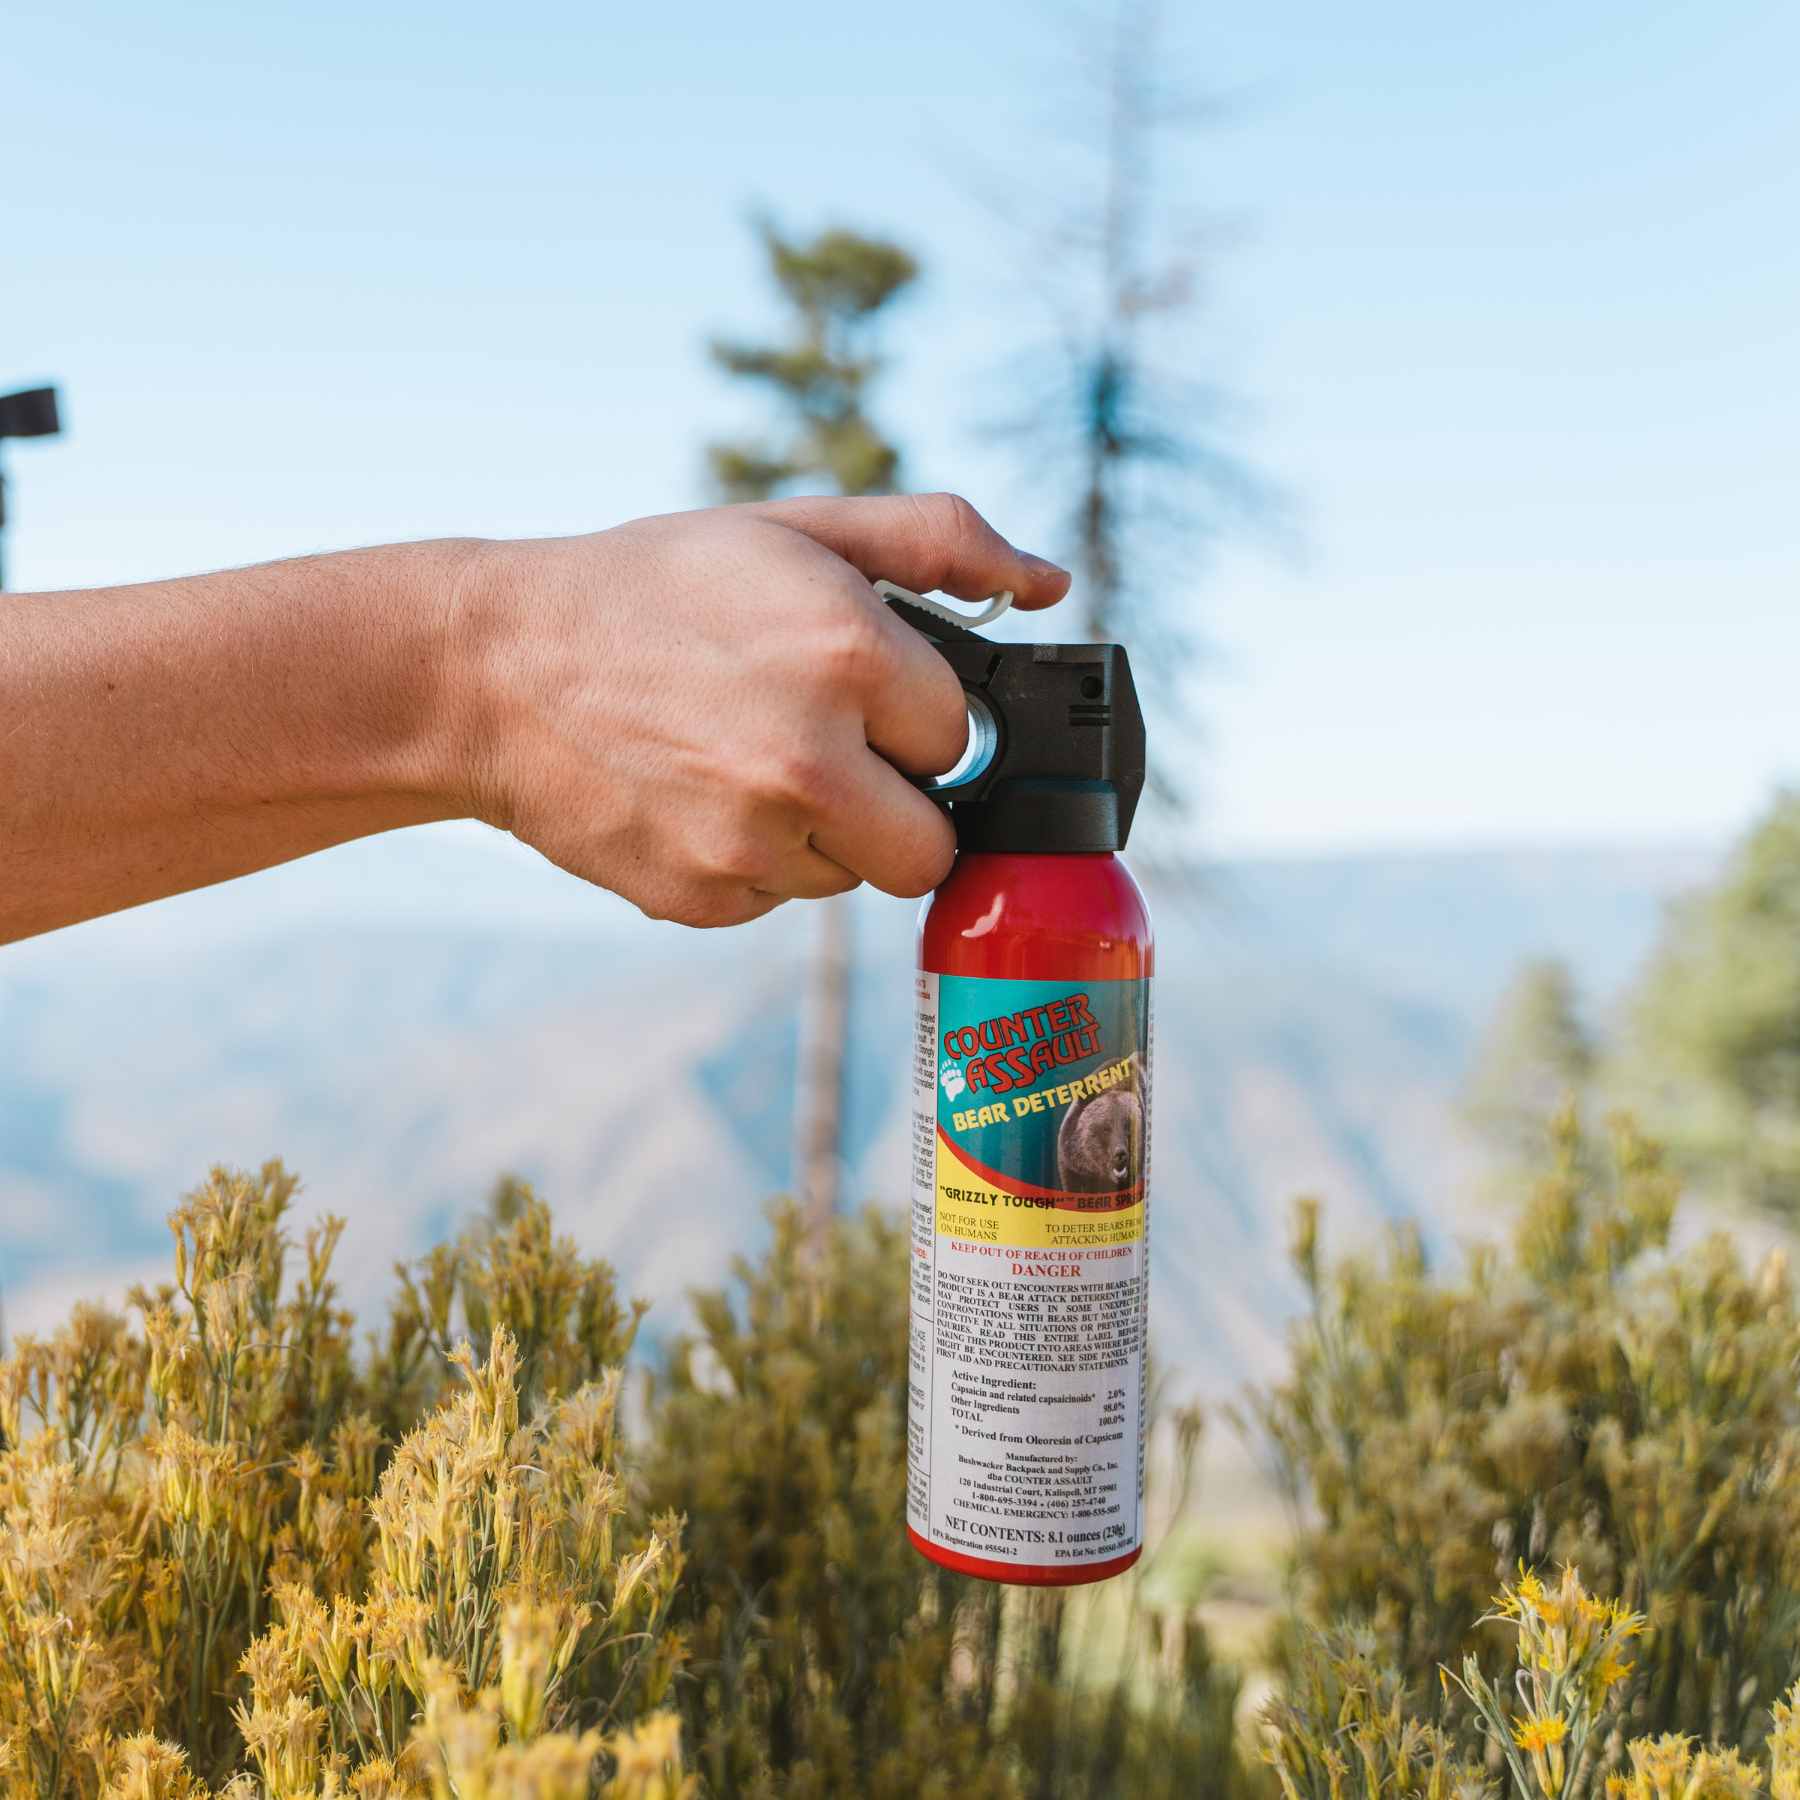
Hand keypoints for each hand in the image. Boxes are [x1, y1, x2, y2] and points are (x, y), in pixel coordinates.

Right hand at [448, 494, 1068, 926]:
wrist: (494, 670)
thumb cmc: (656, 588)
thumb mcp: (797, 528)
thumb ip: (939, 541)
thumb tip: (1051, 585)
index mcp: (849, 655)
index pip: (960, 734)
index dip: (913, 715)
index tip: (862, 695)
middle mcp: (809, 761)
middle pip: (931, 844)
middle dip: (896, 801)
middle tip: (830, 751)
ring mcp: (752, 844)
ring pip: (853, 877)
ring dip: (825, 833)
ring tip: (746, 761)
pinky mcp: (705, 901)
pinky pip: (778, 900)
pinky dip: (756, 861)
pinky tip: (701, 798)